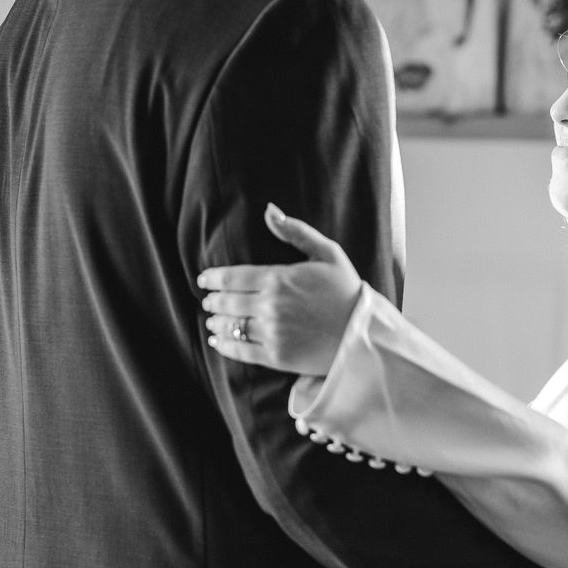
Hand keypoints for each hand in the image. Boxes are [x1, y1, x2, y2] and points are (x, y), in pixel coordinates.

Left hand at [200, 205, 361, 375]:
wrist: (363, 333)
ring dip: (217, 322)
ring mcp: (272, 332)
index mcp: (279, 279)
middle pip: (227, 302)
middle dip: (213, 300)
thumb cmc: (347, 290)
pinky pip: (241, 350)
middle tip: (208, 299)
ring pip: (231, 326)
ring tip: (213, 320)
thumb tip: (270, 210)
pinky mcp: (277, 356)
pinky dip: (225, 345)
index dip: (213, 278)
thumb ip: (296, 231)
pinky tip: (218, 341)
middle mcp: (270, 306)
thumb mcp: (328, 253)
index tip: (204, 279)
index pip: (233, 277)